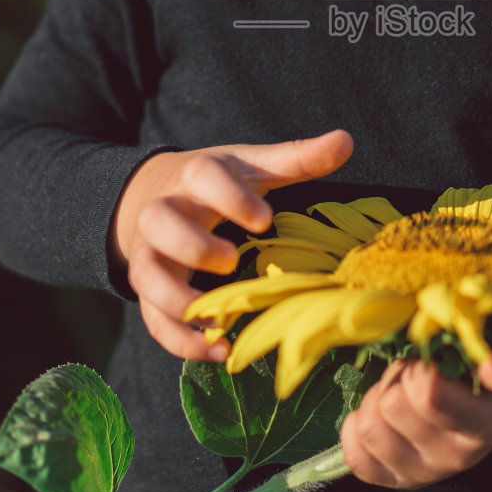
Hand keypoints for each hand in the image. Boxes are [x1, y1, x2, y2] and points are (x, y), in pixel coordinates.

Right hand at [112, 129, 352, 360]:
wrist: (150, 193)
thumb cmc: (215, 183)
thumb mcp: (252, 165)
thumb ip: (297, 158)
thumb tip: (345, 141)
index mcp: (195, 176)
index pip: (203, 176)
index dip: (231, 197)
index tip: (264, 219)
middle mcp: (164, 211)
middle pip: (159, 222)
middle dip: (192, 244)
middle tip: (231, 261)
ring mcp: (151, 251)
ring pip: (145, 273)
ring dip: (177, 300)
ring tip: (219, 322)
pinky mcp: (148, 287)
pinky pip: (151, 317)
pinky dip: (178, 339)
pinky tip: (216, 351)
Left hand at [340, 349, 491, 489]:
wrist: (482, 408)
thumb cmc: (486, 373)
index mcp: (485, 425)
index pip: (427, 396)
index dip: (417, 367)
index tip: (430, 359)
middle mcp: (456, 458)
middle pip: (391, 405)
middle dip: (396, 377)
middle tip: (412, 370)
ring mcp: (424, 474)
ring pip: (369, 427)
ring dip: (376, 399)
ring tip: (398, 390)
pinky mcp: (395, 480)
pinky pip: (355, 458)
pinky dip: (355, 429)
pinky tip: (378, 415)